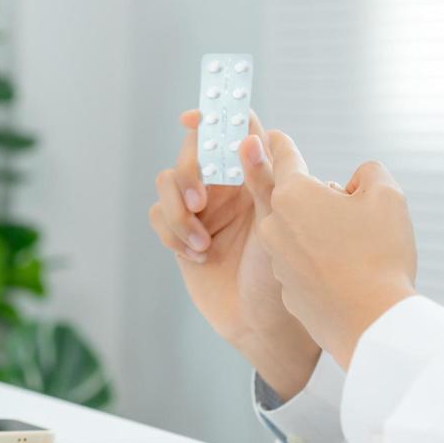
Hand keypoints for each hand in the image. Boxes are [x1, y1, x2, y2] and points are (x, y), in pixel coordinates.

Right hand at [148, 110, 319, 398]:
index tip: (193, 117)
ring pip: (168, 181)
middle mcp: (227, 187)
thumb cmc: (285, 276)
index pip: (234, 132)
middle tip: (199, 198)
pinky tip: (196, 255)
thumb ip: (265, 178)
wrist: (265, 326)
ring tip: (200, 241)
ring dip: (178, 210)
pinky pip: (158, 214)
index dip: (215, 116)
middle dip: (189, 171)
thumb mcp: (280, 223)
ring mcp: (202, 210)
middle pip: (192, 152)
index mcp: (256, 176)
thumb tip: (249, 139)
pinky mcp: (181, 234)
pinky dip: (171, 231)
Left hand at [248, 131, 418, 368]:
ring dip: (318, 233)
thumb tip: (356, 183)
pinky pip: (303, 266)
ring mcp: (277, 262)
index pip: (282, 156)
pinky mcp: (287, 291)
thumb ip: (369, 174)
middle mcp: (274, 226)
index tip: (272, 135)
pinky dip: (320, 266)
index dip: (281, 143)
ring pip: (296, 234)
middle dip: (314, 197)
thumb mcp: (388, 196)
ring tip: (354, 250)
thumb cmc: (380, 256)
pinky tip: (347, 276)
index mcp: (293, 195)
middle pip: (291, 198)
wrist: (372, 323)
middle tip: (343, 211)